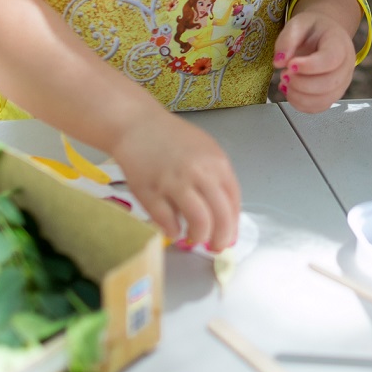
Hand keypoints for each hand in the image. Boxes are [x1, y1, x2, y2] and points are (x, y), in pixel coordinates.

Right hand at [110, 107, 240, 250]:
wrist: (137, 125)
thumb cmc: (172, 139)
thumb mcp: (205, 151)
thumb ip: (217, 178)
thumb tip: (225, 215)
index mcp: (217, 163)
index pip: (234, 202)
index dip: (233, 224)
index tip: (229, 236)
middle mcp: (199, 173)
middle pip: (221, 215)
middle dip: (221, 238)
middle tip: (215, 246)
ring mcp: (174, 182)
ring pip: (199, 220)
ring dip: (199, 236)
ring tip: (194, 238)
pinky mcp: (151, 191)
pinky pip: (168, 221)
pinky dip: (173, 231)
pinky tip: (174, 231)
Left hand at [273, 8, 357, 112]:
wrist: (324, 35)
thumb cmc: (313, 29)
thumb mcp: (298, 24)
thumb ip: (287, 39)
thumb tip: (279, 62)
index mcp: (339, 43)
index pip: (330, 59)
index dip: (309, 66)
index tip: (290, 65)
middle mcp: (346, 65)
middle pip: (329, 84)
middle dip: (301, 84)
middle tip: (285, 74)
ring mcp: (342, 83)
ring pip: (324, 100)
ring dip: (299, 96)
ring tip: (285, 82)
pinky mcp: (333, 95)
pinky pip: (319, 107)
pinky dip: (300, 104)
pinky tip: (290, 91)